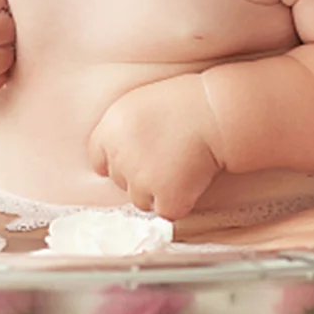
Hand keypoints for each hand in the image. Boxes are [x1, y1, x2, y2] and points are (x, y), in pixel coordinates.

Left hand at [87, 75, 224, 220]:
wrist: (214, 114)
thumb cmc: (184, 102)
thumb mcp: (138, 104)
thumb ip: (122, 129)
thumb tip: (120, 149)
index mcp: (109, 132)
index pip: (99, 160)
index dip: (117, 162)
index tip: (136, 160)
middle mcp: (119, 158)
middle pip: (121, 181)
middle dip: (140, 177)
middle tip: (166, 161)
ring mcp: (140, 181)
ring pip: (141, 200)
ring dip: (157, 193)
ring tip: (180, 172)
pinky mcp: (165, 197)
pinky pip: (167, 212)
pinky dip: (179, 204)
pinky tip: (191, 185)